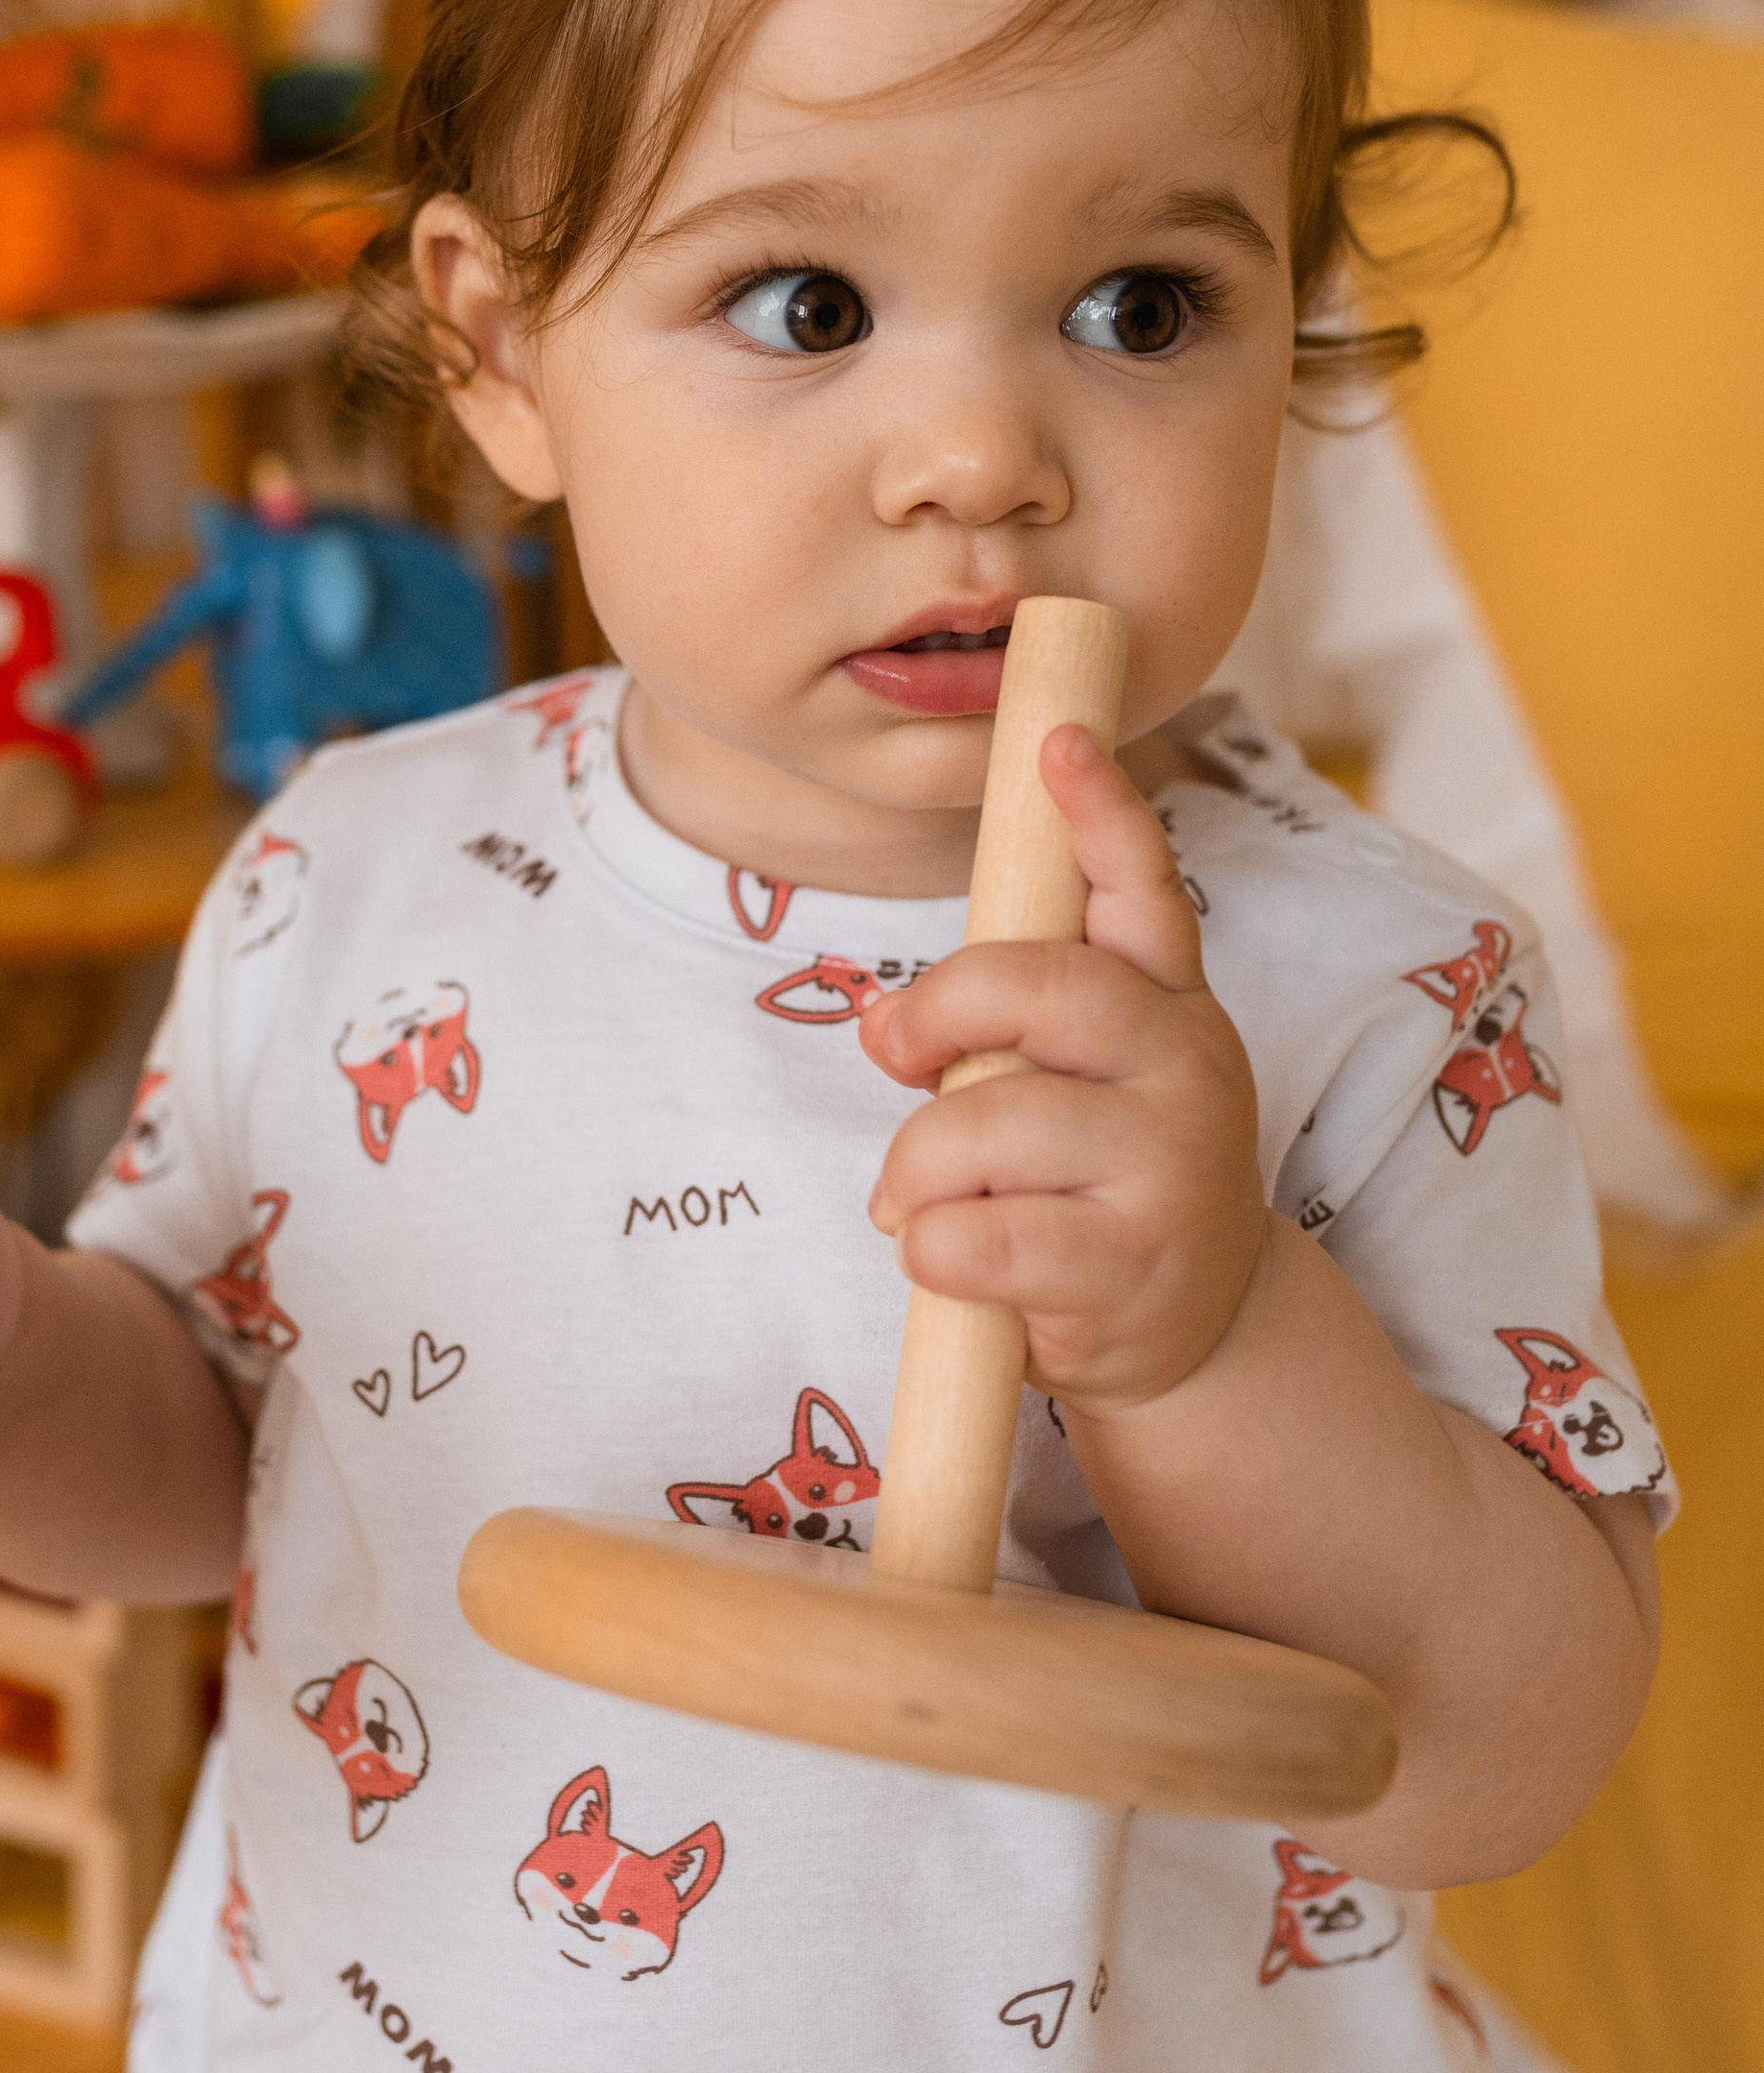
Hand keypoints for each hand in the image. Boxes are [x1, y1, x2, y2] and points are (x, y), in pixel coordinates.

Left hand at [858, 726, 1264, 1412]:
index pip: (1139, 887)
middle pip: (1036, 987)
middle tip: (895, 1054)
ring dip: (915, 1169)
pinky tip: (951, 1262)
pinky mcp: (1131, 1268)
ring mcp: (1170, 1166)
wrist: (1191, 1332)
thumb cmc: (1099, 1181)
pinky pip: (970, 1236)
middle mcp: (1187, 1065)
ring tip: (921, 1200)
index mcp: (1167, 1001)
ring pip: (981, 1124)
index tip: (1057, 740)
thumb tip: (881, 1022)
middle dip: (936, 1013)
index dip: (1098, 811)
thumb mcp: (1076, 1082)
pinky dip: (925, 1248)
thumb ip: (1001, 1026)